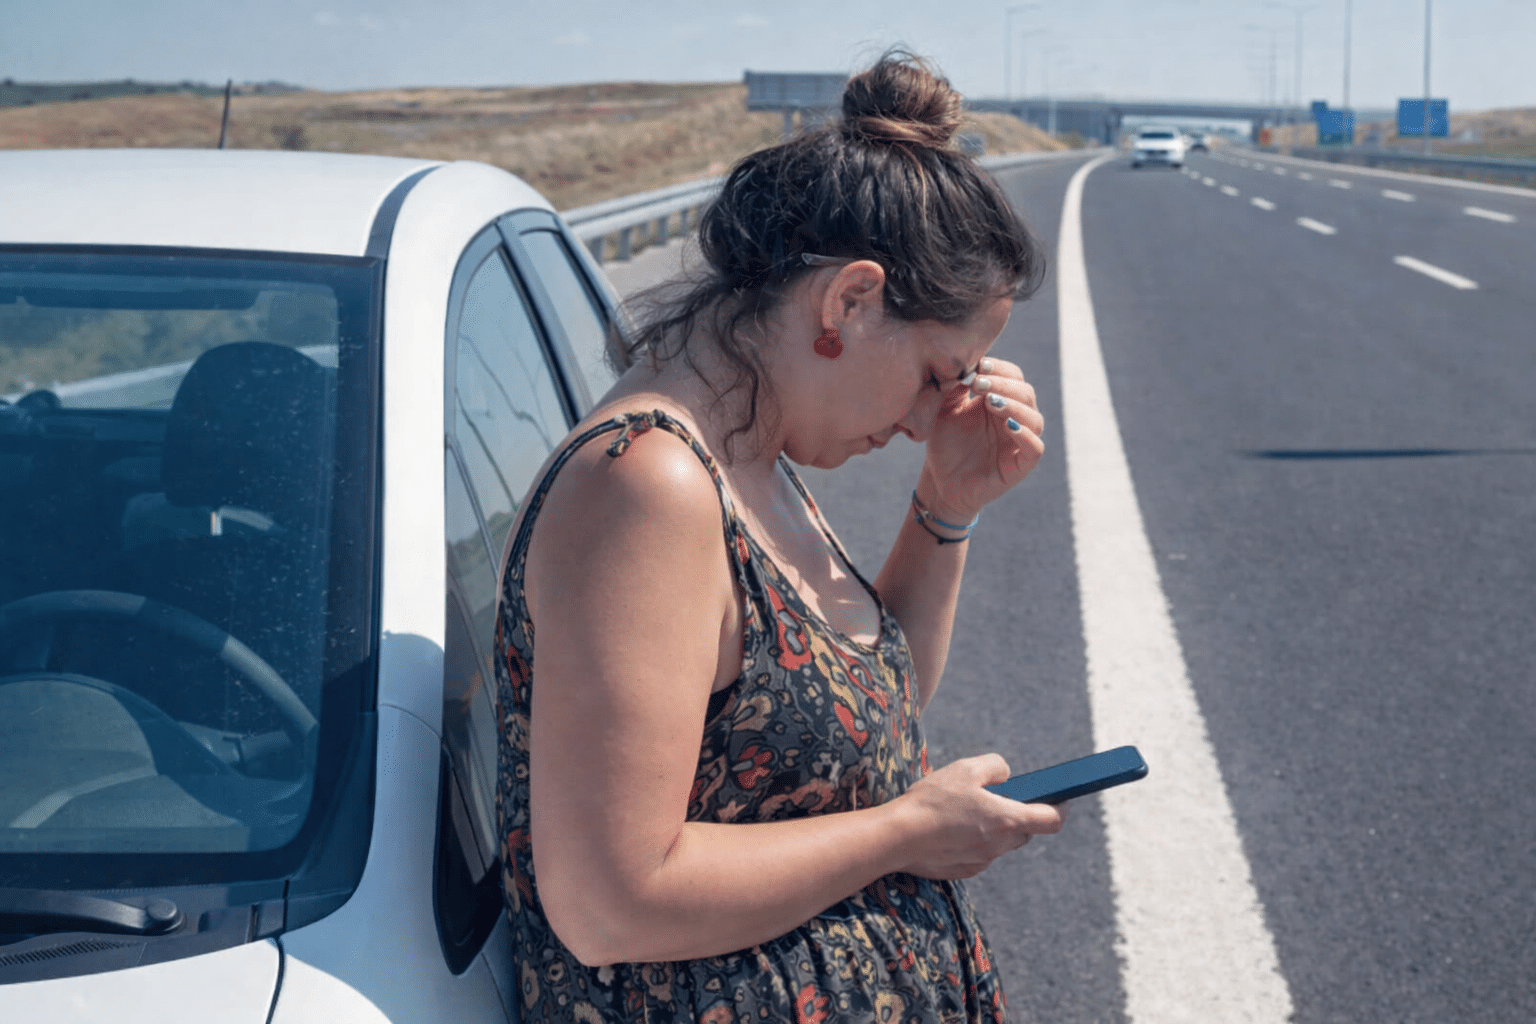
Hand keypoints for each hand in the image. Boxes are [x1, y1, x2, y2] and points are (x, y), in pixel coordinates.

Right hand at [891, 754, 1065, 879]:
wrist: (897, 838)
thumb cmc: (932, 801)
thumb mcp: (966, 769)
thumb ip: (995, 767)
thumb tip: (1006, 776)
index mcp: (1007, 820)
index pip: (1051, 820)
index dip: (1060, 807)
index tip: (1059, 797)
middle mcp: (999, 845)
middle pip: (1025, 832)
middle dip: (1019, 815)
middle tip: (1000, 796)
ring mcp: (981, 861)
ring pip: (1000, 843)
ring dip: (994, 827)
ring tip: (967, 808)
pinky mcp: (963, 870)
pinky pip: (979, 853)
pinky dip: (973, 840)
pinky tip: (949, 827)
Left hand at [919, 357, 1044, 520]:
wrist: (940, 482)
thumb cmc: (945, 444)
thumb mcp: (946, 409)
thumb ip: (956, 387)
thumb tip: (967, 364)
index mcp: (1000, 401)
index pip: (1013, 376)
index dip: (1000, 369)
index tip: (979, 366)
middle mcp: (1015, 418)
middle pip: (1026, 393)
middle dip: (1003, 384)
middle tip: (978, 383)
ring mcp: (1020, 442)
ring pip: (1034, 418)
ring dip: (1014, 405)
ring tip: (990, 401)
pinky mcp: (1020, 466)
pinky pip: (1035, 448)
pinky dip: (1026, 436)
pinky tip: (1008, 426)